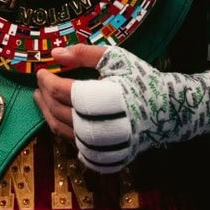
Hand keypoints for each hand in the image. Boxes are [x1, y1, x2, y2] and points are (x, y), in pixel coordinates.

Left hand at [36, 45, 209, 173]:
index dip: (46, 80)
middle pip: (57, 110)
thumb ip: (84, 54)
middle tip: (39, 84)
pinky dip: (62, 129)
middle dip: (44, 95)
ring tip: (42, 98)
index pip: (60, 90)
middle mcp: (98, 126)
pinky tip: (59, 116)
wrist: (169, 112)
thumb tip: (56, 53)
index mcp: (101, 99)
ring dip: (47, 112)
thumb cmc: (141, 81)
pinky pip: (73, 144)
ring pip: (61, 130)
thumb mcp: (116, 59)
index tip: (40, 71)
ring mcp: (100, 145)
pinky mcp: (103, 156)